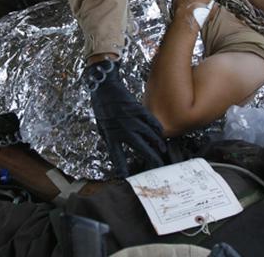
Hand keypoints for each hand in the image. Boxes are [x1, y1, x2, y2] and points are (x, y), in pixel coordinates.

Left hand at [83, 60, 165, 177]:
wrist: (104, 87)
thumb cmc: (101, 107)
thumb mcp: (101, 126)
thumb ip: (109, 138)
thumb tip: (117, 150)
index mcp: (110, 135)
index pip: (117, 156)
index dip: (122, 168)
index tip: (127, 177)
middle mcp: (122, 129)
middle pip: (140, 147)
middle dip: (151, 157)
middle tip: (158, 164)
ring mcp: (131, 119)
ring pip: (148, 134)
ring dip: (157, 143)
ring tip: (162, 150)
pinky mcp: (137, 109)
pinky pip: (150, 120)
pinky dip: (156, 127)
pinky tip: (160, 132)